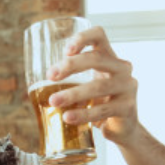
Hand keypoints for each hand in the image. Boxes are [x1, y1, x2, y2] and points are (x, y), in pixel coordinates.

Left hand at [45, 26, 139, 144]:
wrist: (123, 129)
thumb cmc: (100, 103)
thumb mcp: (86, 86)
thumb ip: (70, 81)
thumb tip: (36, 84)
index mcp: (109, 58)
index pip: (99, 36)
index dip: (82, 38)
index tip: (65, 50)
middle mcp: (122, 68)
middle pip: (97, 58)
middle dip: (71, 66)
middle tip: (50, 76)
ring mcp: (128, 87)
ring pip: (99, 86)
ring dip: (73, 93)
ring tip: (53, 101)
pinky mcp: (128, 108)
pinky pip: (103, 110)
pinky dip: (83, 114)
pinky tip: (68, 118)